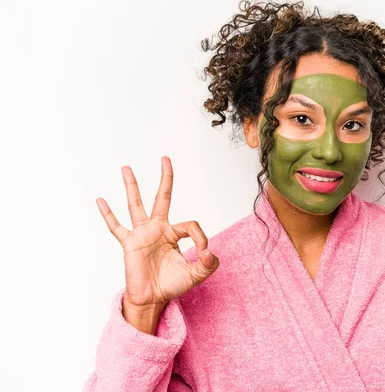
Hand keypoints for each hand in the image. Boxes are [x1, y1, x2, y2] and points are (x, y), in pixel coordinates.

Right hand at [96, 156, 218, 311]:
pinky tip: (100, 200)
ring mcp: (142, 234)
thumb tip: (209, 251)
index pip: (190, 224)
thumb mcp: (197, 274)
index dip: (200, 238)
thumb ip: (209, 264)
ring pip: (136, 205)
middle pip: (161, 197)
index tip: (203, 253)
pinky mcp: (129, 244)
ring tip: (126, 168)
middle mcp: (158, 229)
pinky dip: (108, 215)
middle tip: (165, 158)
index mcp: (174, 233)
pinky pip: (117, 227)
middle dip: (165, 178)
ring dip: (132, 186)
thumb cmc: (172, 284)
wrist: (152, 299)